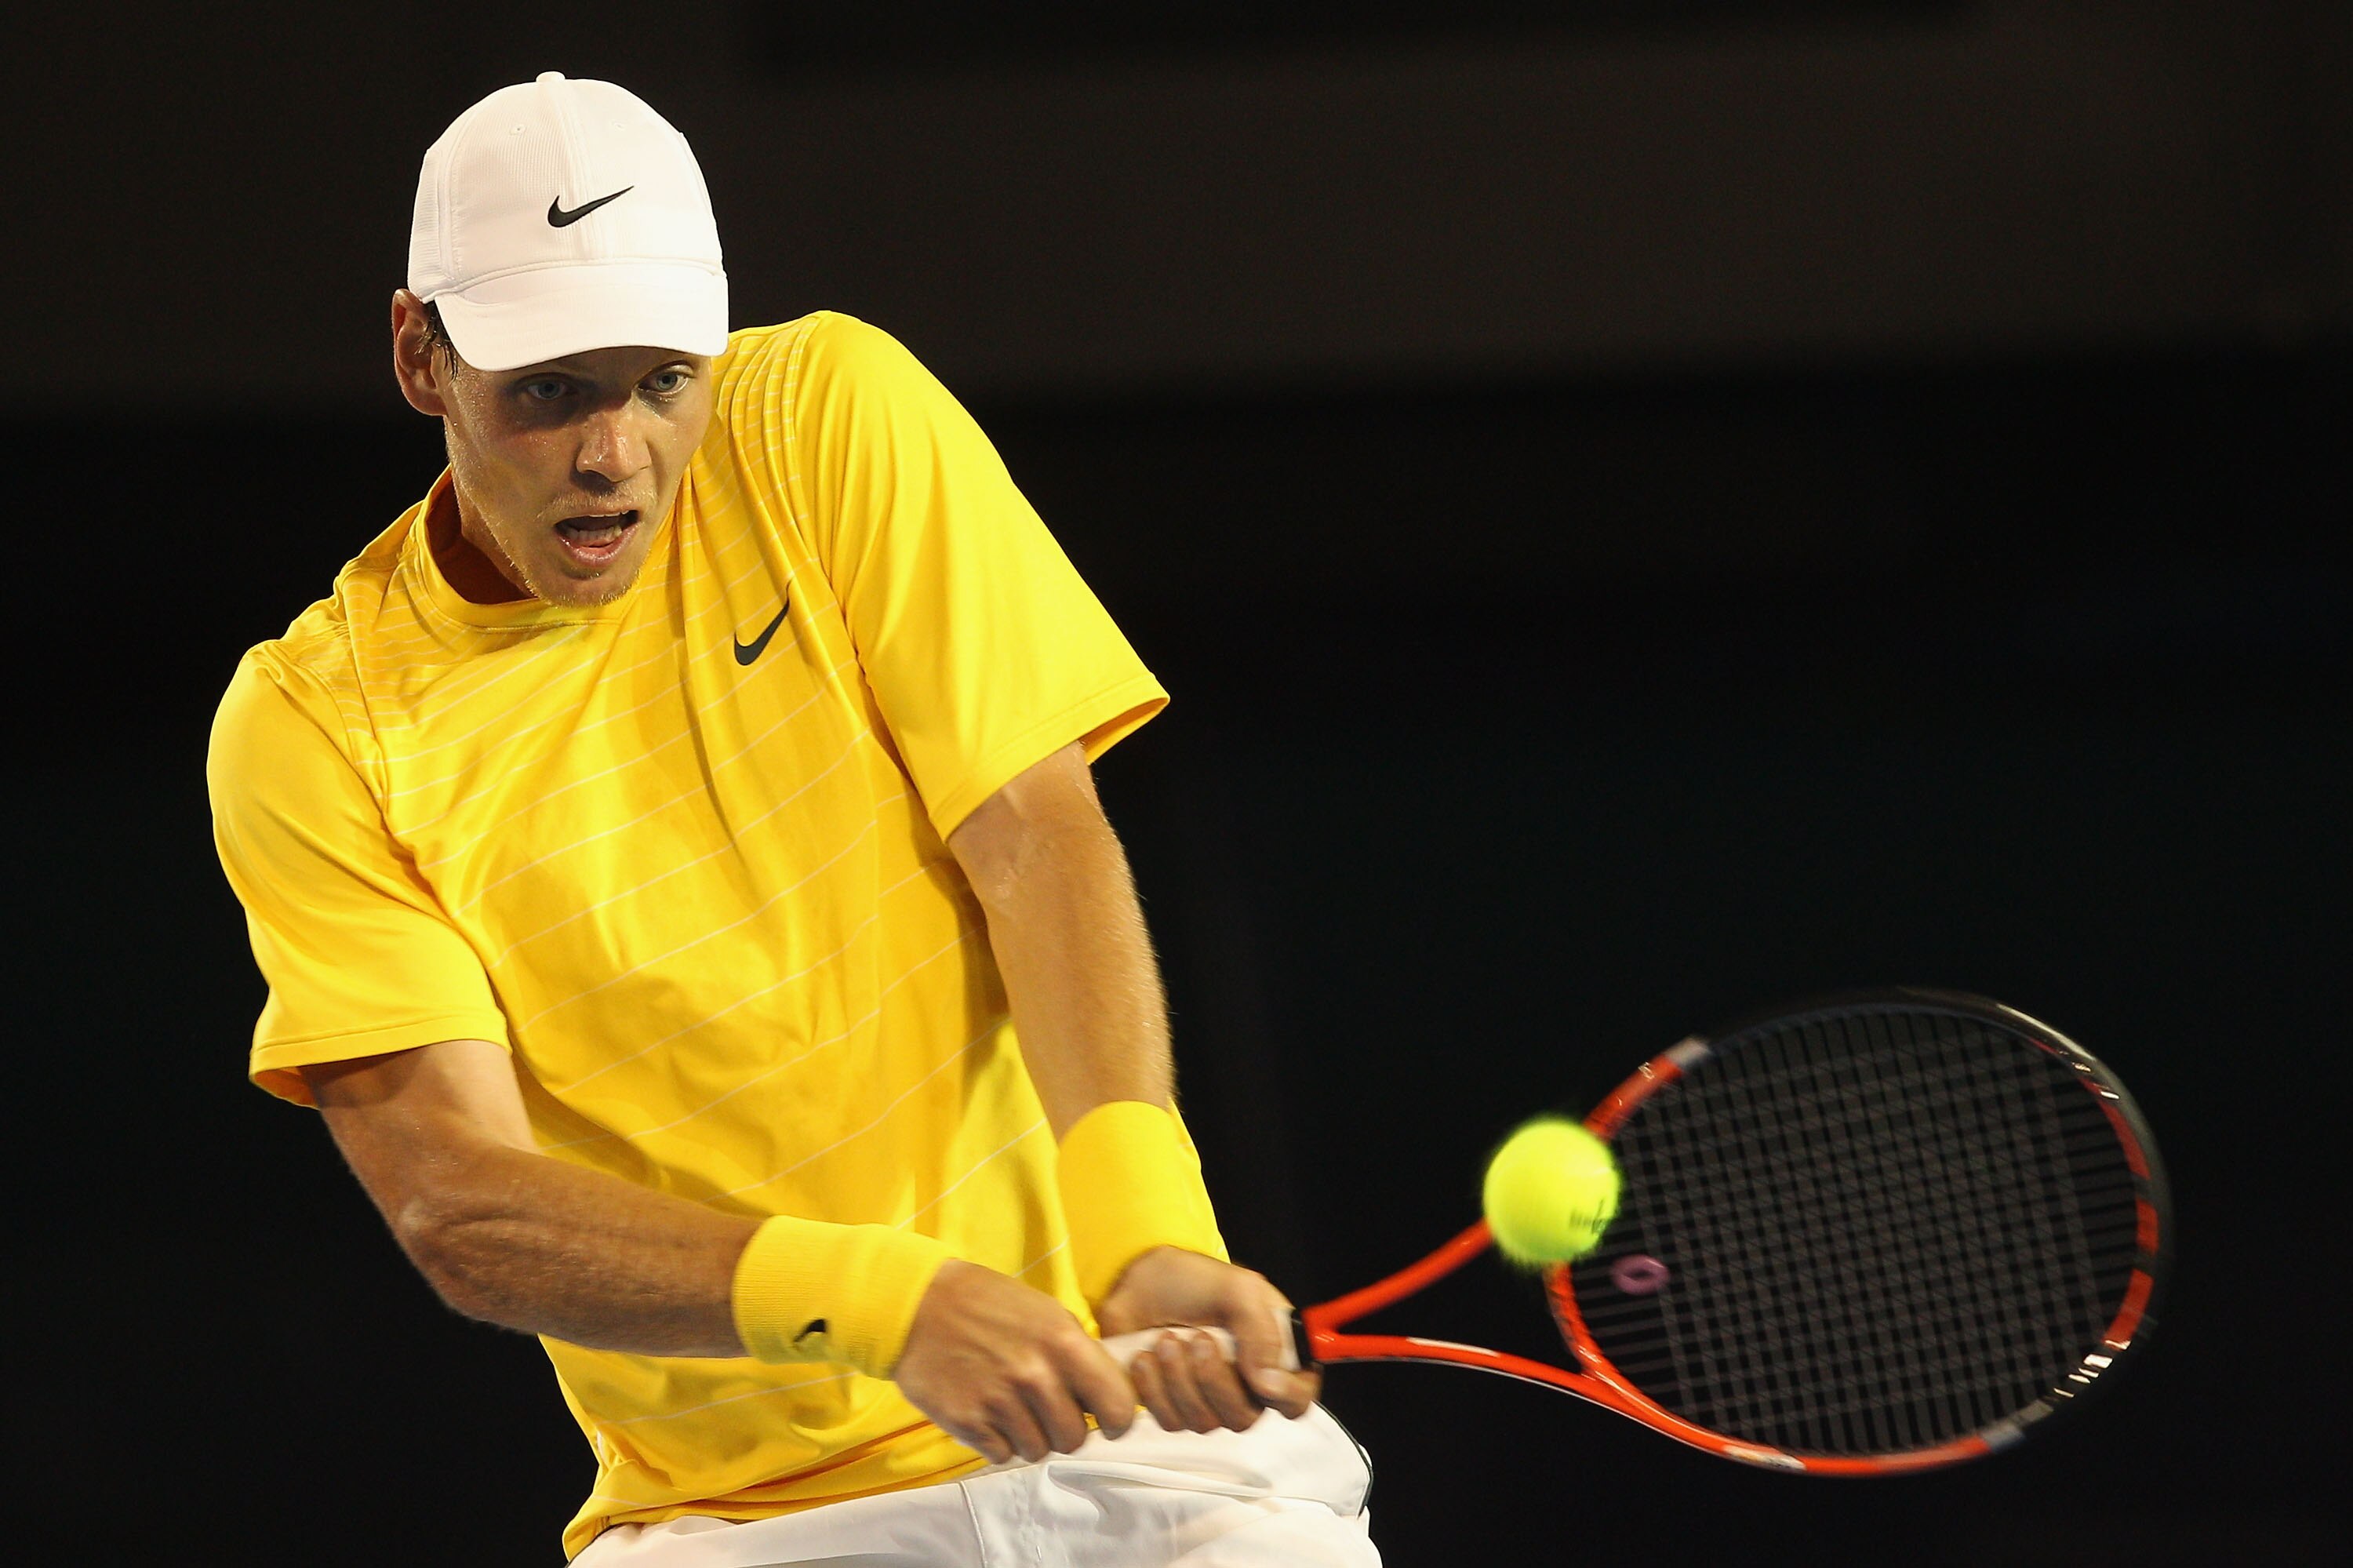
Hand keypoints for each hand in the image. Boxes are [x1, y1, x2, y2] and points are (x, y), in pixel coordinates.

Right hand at [895, 1259, 1138, 1463]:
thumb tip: (1107, 1396)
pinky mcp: (967, 1422)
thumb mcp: (1045, 1313)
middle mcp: (1035, 1375)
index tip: (1106, 1421)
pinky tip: (987, 1413)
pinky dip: (997, 1441)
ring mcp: (999, 1401)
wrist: (917, 1305)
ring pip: (1037, 1451)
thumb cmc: (987, 1304)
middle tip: (1045, 1409)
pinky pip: (1001, 1454)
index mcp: (1063, 1343)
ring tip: (1011, 1407)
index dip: (1117, 1420)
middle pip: (1074, 1439)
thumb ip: (1078, 1354)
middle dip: (1064, 1429)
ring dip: (1029, 1436)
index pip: (1118, 1407)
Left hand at [1094, 1247, 1320, 1432]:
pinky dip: (1155, 1389)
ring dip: (1179, 1379)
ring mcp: (1209, 1397)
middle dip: (1214, 1379)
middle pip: (1244, 1416)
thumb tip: (1269, 1380)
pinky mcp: (1174, 1406)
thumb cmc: (1192, 1280)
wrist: (1140, 1281)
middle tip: (1196, 1338)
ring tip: (1164, 1338)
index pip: (1298, 1396)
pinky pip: (1171, 1421)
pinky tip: (1146, 1357)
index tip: (1263, 1381)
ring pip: (1205, 1422)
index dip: (1288, 1396)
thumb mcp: (1237, 1288)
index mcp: (1273, 1351)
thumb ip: (1260, 1331)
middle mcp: (1245, 1381)